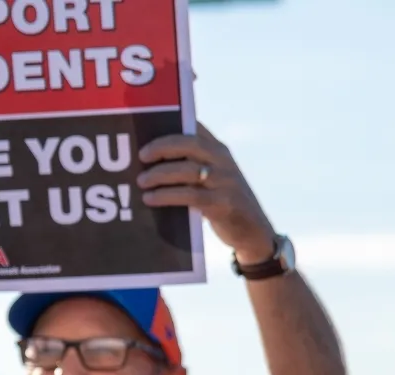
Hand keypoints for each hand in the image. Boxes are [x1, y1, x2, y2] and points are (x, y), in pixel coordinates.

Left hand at [137, 123, 274, 262]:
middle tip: (141, 157)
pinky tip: (151, 199)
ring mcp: (225, 181)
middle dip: (162, 148)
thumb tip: (149, 160)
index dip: (172, 123)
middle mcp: (223, 160)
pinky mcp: (223, 203)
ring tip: (141, 181)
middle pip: (189, 144)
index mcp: (219, 149)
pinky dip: (166, 196)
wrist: (253, 231)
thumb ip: (192, 164)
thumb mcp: (214, 177)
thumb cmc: (223, 202)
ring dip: (159, 175)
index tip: (147, 125)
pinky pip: (190, 195)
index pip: (194, 127)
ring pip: (187, 170)